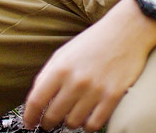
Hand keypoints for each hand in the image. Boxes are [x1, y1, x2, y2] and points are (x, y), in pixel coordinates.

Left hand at [23, 0, 155, 131]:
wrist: (126, 30)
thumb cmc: (94, 41)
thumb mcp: (65, 52)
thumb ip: (48, 74)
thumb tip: (36, 100)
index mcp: (60, 67)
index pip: (36, 100)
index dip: (29, 116)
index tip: (29, 123)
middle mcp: (76, 80)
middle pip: (53, 116)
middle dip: (48, 122)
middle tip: (49, 121)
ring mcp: (95, 90)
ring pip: (72, 123)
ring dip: (70, 121)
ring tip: (72, 113)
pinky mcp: (113, 97)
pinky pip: (93, 125)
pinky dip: (87, 125)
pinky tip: (87, 116)